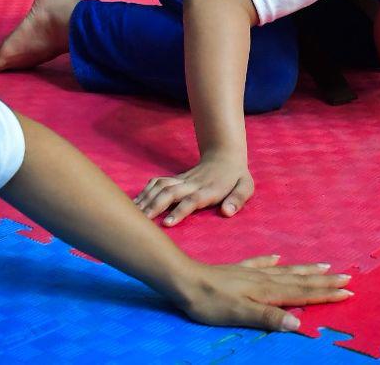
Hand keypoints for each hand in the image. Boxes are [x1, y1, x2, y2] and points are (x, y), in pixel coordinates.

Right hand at [135, 154, 252, 225]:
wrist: (224, 156)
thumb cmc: (236, 178)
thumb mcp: (246, 187)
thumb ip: (238, 199)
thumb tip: (228, 212)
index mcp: (209, 190)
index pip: (192, 200)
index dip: (180, 211)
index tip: (167, 223)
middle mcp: (193, 184)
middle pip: (170, 192)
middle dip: (155, 205)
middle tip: (141, 220)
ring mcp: (183, 180)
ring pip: (161, 186)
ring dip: (147, 198)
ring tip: (134, 213)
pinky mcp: (176, 178)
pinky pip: (158, 182)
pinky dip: (146, 191)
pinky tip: (135, 202)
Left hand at [174, 256, 351, 332]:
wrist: (185, 280)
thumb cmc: (211, 302)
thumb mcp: (241, 313)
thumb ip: (269, 317)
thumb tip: (299, 323)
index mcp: (268, 291)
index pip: (303, 292)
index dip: (325, 293)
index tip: (348, 291)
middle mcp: (264, 280)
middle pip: (300, 280)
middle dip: (324, 281)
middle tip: (347, 277)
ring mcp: (251, 273)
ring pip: (286, 271)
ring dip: (306, 270)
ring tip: (324, 266)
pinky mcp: (237, 271)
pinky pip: (260, 264)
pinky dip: (271, 261)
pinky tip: (277, 257)